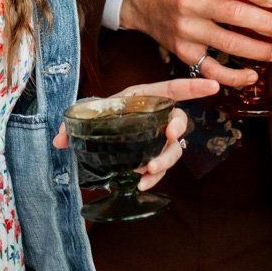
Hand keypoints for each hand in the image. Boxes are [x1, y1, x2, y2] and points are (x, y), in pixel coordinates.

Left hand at [51, 77, 218, 188]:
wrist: (96, 132)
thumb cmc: (99, 115)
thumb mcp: (87, 114)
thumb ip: (72, 123)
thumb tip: (58, 137)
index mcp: (143, 97)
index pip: (172, 90)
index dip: (194, 87)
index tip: (213, 86)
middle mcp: (155, 117)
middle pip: (177, 121)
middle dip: (177, 128)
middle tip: (169, 135)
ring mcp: (156, 139)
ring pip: (173, 148)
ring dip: (165, 158)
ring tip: (150, 170)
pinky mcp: (152, 157)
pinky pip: (161, 168)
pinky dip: (154, 177)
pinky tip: (142, 184)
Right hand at [120, 0, 271, 87]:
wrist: (144, 0)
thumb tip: (268, 0)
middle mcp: (189, 4)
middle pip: (234, 14)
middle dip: (265, 23)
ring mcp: (186, 30)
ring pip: (228, 43)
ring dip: (258, 50)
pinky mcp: (183, 52)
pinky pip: (212, 69)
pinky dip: (234, 77)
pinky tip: (252, 75)